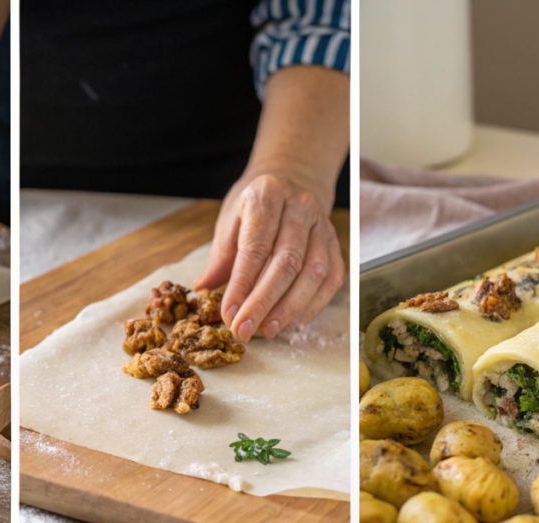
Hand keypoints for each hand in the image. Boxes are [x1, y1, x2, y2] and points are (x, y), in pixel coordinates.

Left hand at [194, 171, 344, 341]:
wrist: (293, 177)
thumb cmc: (256, 203)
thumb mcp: (231, 219)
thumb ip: (221, 256)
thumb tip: (203, 288)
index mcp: (266, 196)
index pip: (255, 247)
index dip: (242, 285)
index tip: (229, 313)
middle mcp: (299, 208)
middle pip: (286, 263)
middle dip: (263, 302)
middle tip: (244, 330)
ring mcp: (322, 225)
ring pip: (313, 272)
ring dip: (289, 307)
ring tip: (267, 330)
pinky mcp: (335, 242)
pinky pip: (332, 277)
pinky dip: (316, 303)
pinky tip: (296, 320)